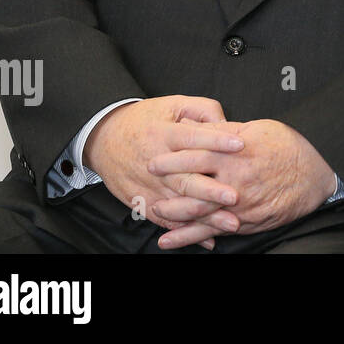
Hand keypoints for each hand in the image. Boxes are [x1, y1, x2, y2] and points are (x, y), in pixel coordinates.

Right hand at [82, 96, 244, 249]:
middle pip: (185, 178)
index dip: (216, 141)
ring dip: (205, 216)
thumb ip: (203, 110)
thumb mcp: (173, 104)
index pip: (192, 138)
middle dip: (211, 190)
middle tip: (235, 196)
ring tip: (230, 222)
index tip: (240, 145)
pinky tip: (208, 239)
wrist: (103, 138)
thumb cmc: (145, 120)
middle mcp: (156, 162)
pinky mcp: (143, 202)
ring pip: (179, 204)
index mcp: (164, 134)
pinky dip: (186, 231)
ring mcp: (149, 186)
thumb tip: (227, 125)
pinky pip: (166, 219)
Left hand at [146, 119, 335, 249]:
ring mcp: (237, 204)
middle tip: (144, 184)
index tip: (154, 160)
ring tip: (152, 210)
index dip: (171, 158)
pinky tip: (168, 241)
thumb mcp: (259, 128)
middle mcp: (233, 180)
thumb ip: (226, 129)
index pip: (195, 154)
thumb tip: (199, 124)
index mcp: (235, 153)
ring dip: (171, 214)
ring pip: (195, 212)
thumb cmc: (290, 148)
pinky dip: (187, 238)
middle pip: (190, 184)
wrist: (317, 177)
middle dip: (165, 186)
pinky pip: (210, 232)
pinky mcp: (243, 223)